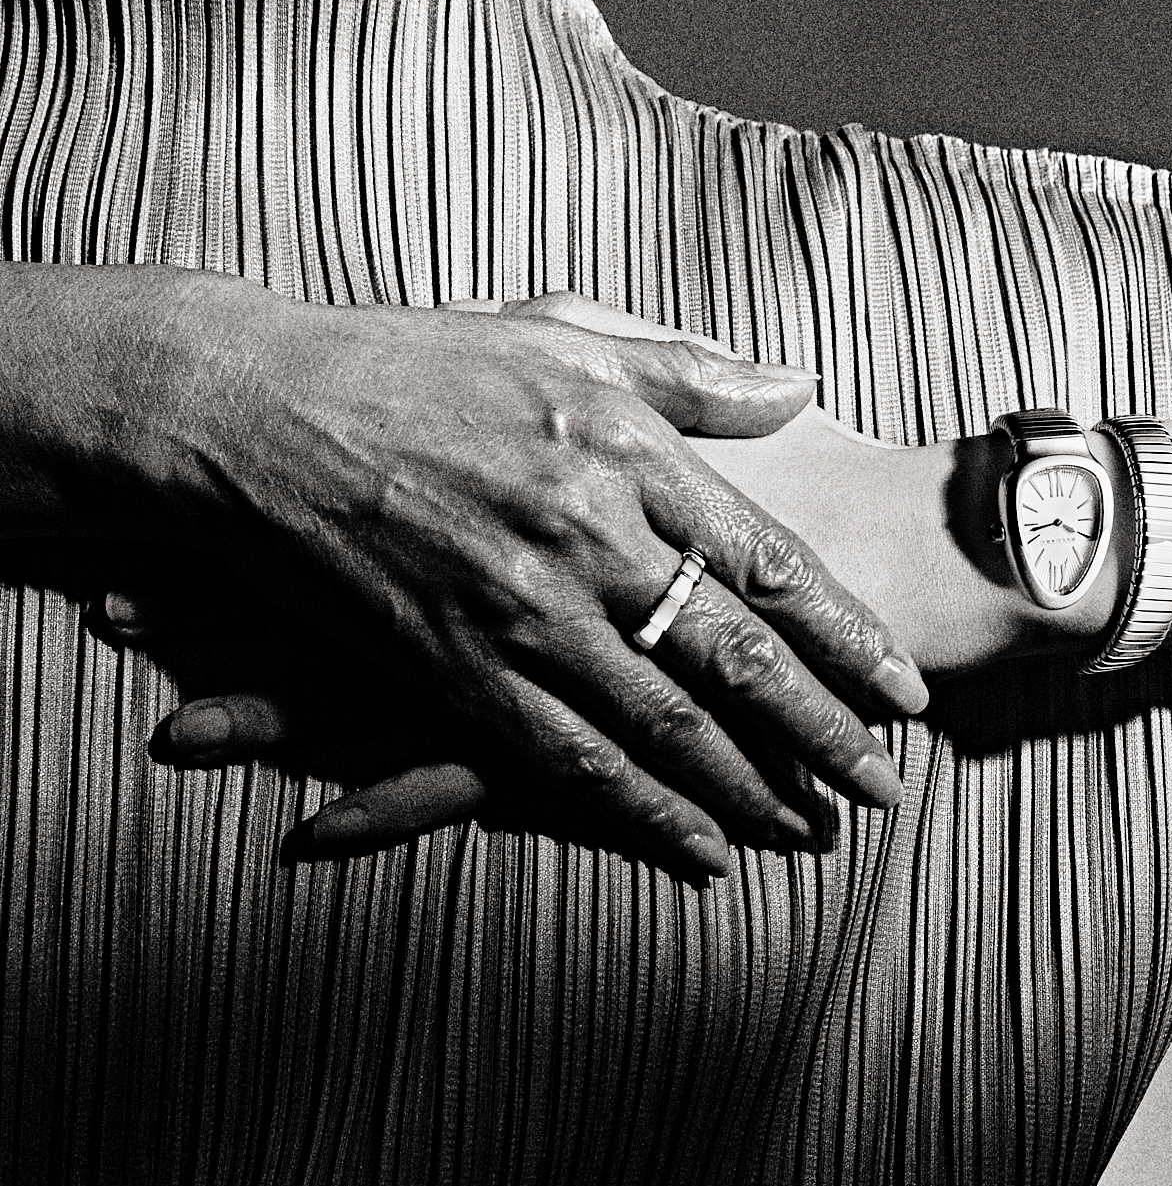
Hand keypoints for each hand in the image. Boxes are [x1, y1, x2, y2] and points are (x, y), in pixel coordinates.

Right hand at [69, 270, 928, 873]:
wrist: (251, 408)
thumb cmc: (413, 361)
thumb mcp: (559, 335)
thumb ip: (688, 372)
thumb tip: (796, 388)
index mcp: (625, 451)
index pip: (769, 561)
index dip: (846, 635)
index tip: (906, 688)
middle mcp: (587, 536)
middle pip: (735, 656)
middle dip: (823, 732)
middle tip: (886, 789)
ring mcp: (521, 611)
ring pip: (664, 722)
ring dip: (749, 786)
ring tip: (814, 830)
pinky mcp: (454, 669)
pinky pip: (567, 759)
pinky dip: (642, 811)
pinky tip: (697, 850)